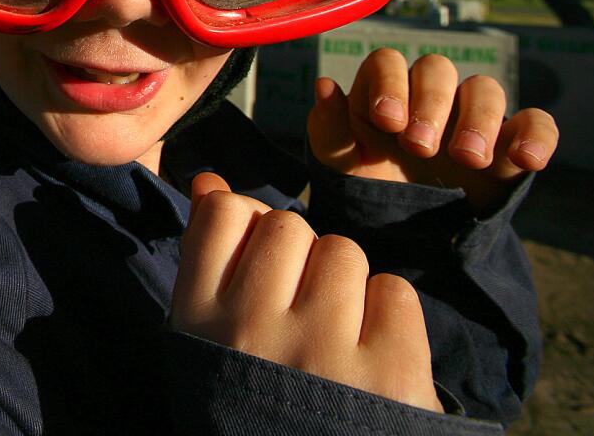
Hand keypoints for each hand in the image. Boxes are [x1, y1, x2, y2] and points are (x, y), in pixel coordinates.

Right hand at [170, 172, 441, 411]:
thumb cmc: (250, 413)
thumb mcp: (206, 346)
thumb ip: (206, 261)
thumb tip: (208, 180)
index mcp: (198, 324)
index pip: (224, 214)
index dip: (247, 226)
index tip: (256, 268)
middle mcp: (253, 329)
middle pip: (289, 227)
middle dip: (301, 259)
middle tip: (300, 315)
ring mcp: (323, 349)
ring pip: (344, 253)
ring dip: (346, 288)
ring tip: (336, 342)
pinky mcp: (391, 373)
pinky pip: (394, 292)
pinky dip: (389, 320)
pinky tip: (371, 361)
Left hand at [308, 49, 559, 213]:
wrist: (409, 235)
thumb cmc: (370, 186)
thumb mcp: (343, 165)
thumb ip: (330, 130)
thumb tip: (325, 85)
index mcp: (384, 91)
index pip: (388, 62)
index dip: (389, 84)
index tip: (387, 122)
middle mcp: (430, 95)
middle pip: (437, 68)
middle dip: (430, 103)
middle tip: (420, 147)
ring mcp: (473, 117)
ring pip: (485, 89)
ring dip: (478, 118)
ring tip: (467, 158)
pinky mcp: (510, 144)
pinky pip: (536, 123)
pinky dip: (537, 135)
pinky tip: (526, 159)